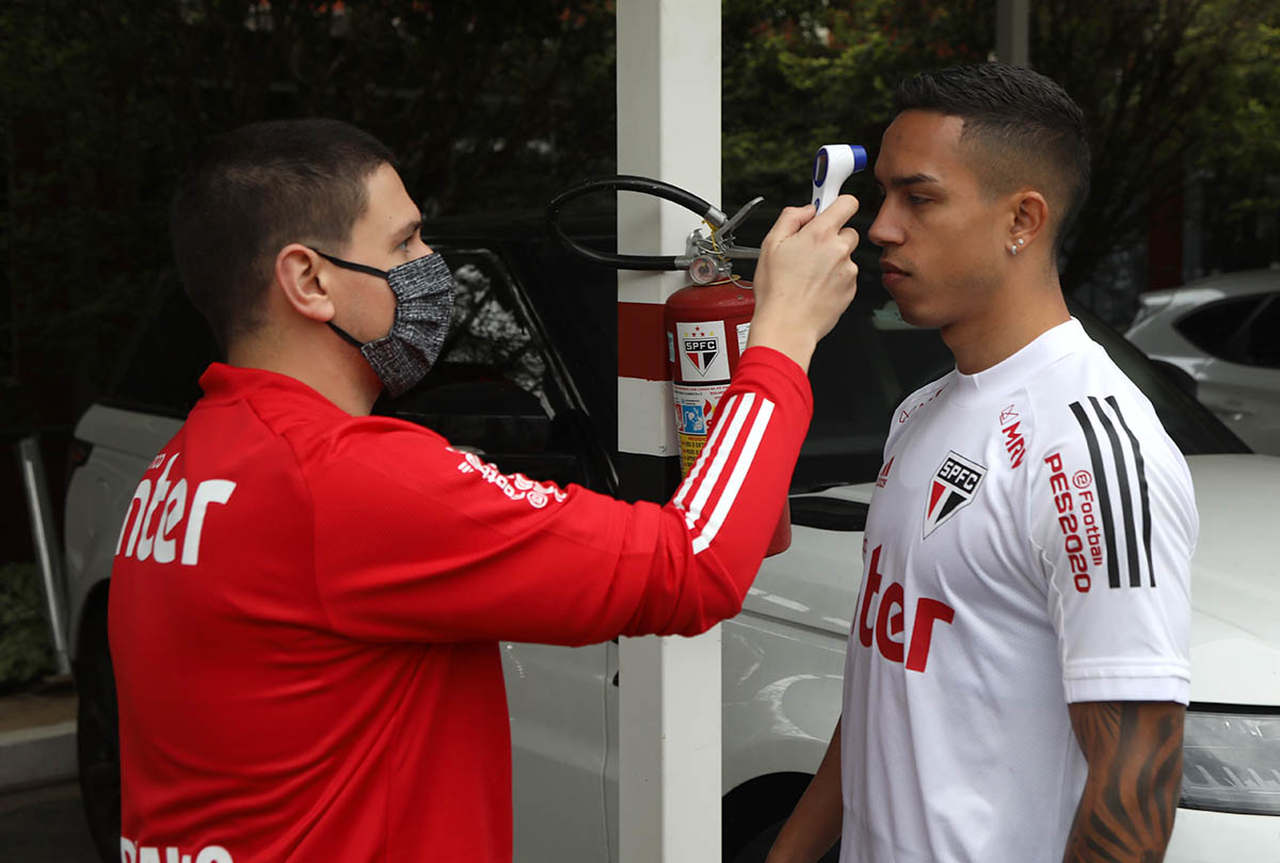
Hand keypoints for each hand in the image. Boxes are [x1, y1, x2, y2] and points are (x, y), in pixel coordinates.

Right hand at [747, 196, 859, 371]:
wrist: (787, 325)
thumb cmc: (776, 291)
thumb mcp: (770, 244)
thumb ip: (790, 217)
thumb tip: (806, 210)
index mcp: (820, 234)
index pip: (847, 202)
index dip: (838, 203)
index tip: (831, 207)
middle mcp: (839, 249)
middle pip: (847, 230)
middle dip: (832, 236)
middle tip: (810, 250)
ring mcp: (848, 270)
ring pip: (846, 255)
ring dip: (833, 259)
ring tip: (809, 274)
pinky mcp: (851, 288)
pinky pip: (846, 275)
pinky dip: (835, 279)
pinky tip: (815, 287)